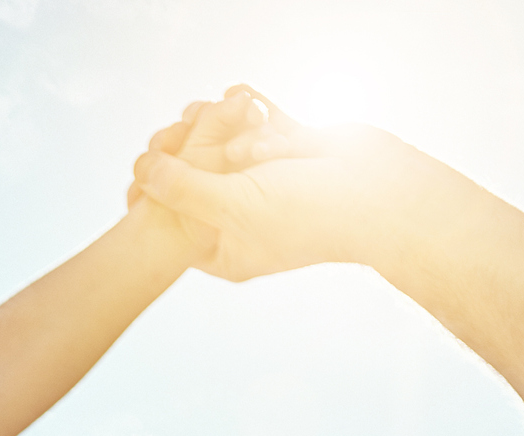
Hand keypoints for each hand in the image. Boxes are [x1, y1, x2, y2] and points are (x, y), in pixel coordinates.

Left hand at [132, 88, 436, 283]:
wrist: (382, 194)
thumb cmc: (309, 213)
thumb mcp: (232, 205)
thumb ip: (183, 191)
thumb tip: (141, 172)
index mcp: (223, 249)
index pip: (170, 223)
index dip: (153, 191)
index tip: (148, 162)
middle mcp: (241, 219)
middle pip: (193, 180)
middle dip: (189, 147)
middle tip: (184, 126)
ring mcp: (265, 185)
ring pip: (223, 146)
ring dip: (221, 124)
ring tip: (225, 110)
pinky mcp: (289, 153)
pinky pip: (257, 125)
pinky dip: (250, 108)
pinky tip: (247, 97)